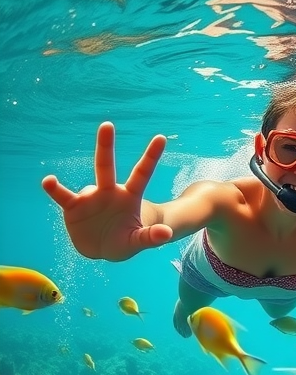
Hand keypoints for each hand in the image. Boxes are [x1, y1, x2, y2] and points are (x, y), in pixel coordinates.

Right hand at [41, 122, 170, 260]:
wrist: (102, 249)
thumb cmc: (124, 241)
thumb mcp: (139, 241)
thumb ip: (151, 237)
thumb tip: (167, 233)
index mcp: (130, 196)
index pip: (142, 173)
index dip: (151, 156)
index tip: (161, 138)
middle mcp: (109, 191)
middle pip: (106, 166)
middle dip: (106, 145)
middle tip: (107, 124)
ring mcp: (90, 198)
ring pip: (86, 189)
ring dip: (85, 196)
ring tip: (90, 211)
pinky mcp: (73, 207)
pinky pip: (62, 196)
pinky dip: (54, 189)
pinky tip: (49, 182)